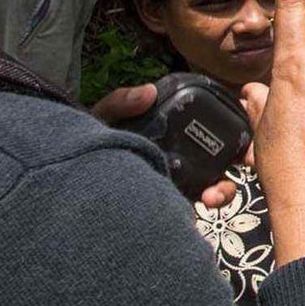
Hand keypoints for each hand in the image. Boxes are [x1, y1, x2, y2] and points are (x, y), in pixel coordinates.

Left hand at [90, 82, 237, 207]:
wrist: (63, 176)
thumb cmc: (88, 142)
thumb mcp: (102, 117)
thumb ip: (121, 103)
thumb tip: (147, 92)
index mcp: (173, 133)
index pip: (210, 129)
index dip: (232, 131)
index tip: (241, 133)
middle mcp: (182, 158)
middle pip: (223, 160)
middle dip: (239, 161)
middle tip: (241, 164)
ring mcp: (177, 185)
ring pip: (215, 188)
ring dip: (223, 191)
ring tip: (211, 196)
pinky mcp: (167, 207)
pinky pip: (189, 212)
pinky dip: (197, 213)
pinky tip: (193, 213)